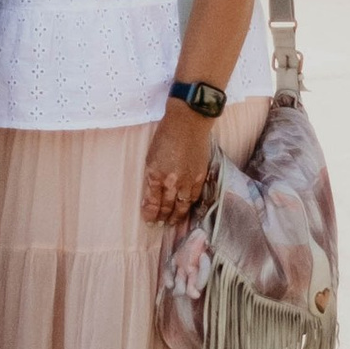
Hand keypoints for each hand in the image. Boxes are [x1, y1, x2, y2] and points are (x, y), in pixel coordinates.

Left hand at [140, 99, 217, 226]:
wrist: (188, 123)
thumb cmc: (165, 135)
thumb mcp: (151, 156)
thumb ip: (152, 176)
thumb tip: (153, 192)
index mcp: (156, 175)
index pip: (153, 202)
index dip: (150, 214)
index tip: (148, 220)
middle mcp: (172, 181)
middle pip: (167, 206)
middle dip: (162, 218)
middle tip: (159, 225)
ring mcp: (188, 180)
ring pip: (182, 205)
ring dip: (177, 216)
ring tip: (173, 223)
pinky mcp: (201, 177)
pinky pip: (195, 197)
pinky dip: (190, 206)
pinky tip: (187, 210)